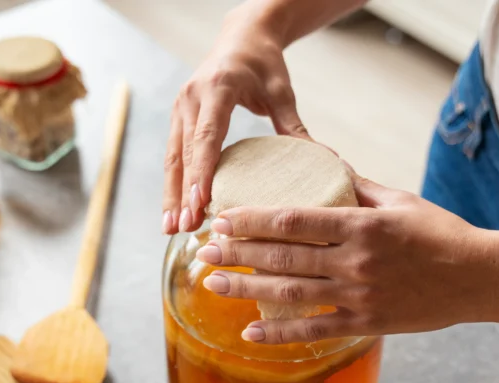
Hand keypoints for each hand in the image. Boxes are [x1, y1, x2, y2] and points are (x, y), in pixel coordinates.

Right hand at [163, 13, 309, 234]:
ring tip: (172, 228)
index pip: (207, 136)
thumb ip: (295, 128)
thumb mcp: (282, 93)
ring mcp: (180, 108)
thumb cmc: (263, 64)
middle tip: (186, 227)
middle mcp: (192, 97)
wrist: (241, 37)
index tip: (201, 202)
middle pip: (185, 153)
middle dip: (183, 194)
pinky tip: (174, 212)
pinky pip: (173, 156)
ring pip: (172, 158)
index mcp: (218, 88)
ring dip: (171, 195)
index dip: (202, 171)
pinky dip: (172, 185)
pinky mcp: (178, 117)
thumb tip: (328, 160)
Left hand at [195, 177, 498, 343]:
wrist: (480, 277)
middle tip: (202, 252)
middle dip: (236, 254)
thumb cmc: (441, 234)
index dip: (252, 221)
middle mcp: (355, 260)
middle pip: (282, 257)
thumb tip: (325, 168)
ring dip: (245, 290)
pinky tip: (249, 333)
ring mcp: (359, 295)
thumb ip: (358, 187)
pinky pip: (314, 331)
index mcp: (360, 224)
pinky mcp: (366, 323)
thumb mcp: (400, 201)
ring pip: (289, 294)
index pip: (293, 220)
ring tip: (211, 284)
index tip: (223, 220)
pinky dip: (279, 335)